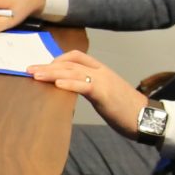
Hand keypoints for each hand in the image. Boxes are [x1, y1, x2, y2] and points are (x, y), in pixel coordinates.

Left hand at [28, 52, 148, 132]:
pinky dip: (69, 83)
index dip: (56, 60)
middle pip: (69, 63)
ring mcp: (103, 80)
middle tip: (29, 70)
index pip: (75, 56)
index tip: (42, 67)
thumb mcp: (104, 95)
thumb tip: (70, 91)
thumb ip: (89, 88)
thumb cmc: (125, 109)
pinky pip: (84, 85)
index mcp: (100, 70)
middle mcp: (100, 71)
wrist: (146, 117)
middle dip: (47, 65)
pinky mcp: (104, 93)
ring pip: (73, 71)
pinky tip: (57, 84)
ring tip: (36, 75)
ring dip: (52, 72)